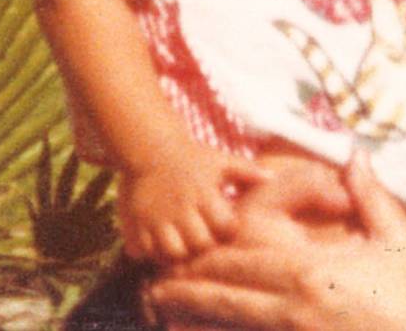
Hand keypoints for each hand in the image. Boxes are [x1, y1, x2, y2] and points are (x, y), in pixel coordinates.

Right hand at [119, 144, 269, 262]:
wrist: (151, 150)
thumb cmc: (192, 158)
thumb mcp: (221, 161)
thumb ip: (246, 172)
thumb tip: (271, 178)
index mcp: (205, 195)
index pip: (224, 227)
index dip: (227, 231)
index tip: (225, 227)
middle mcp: (181, 209)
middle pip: (199, 245)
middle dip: (205, 247)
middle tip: (204, 241)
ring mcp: (156, 219)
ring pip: (171, 253)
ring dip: (178, 255)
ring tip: (182, 247)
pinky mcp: (135, 225)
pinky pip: (143, 252)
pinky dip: (152, 254)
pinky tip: (159, 246)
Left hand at [149, 153, 405, 330]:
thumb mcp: (398, 241)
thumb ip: (369, 196)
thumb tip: (354, 154)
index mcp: (315, 269)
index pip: (246, 257)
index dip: (210, 254)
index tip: (182, 250)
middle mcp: (294, 305)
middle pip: (226, 293)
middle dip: (188, 286)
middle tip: (153, 283)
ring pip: (229, 325)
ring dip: (193, 317)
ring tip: (163, 310)